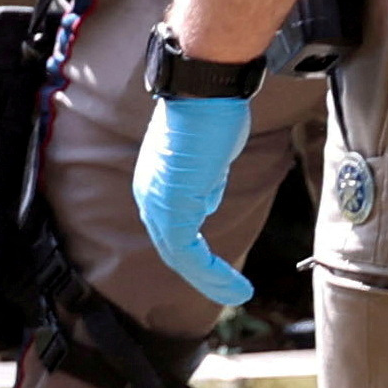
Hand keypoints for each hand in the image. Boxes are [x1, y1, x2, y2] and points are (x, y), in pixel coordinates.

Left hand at [132, 96, 256, 308]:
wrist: (207, 92)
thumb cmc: (211, 114)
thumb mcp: (207, 155)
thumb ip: (203, 179)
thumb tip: (206, 196)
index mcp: (156, 184)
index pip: (171, 229)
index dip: (193, 253)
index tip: (216, 270)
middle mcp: (150, 195)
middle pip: (172, 247)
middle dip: (200, 274)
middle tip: (228, 291)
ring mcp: (158, 201)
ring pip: (179, 255)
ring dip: (210, 280)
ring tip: (237, 295)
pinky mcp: (173, 206)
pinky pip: (187, 252)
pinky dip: (210, 274)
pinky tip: (234, 287)